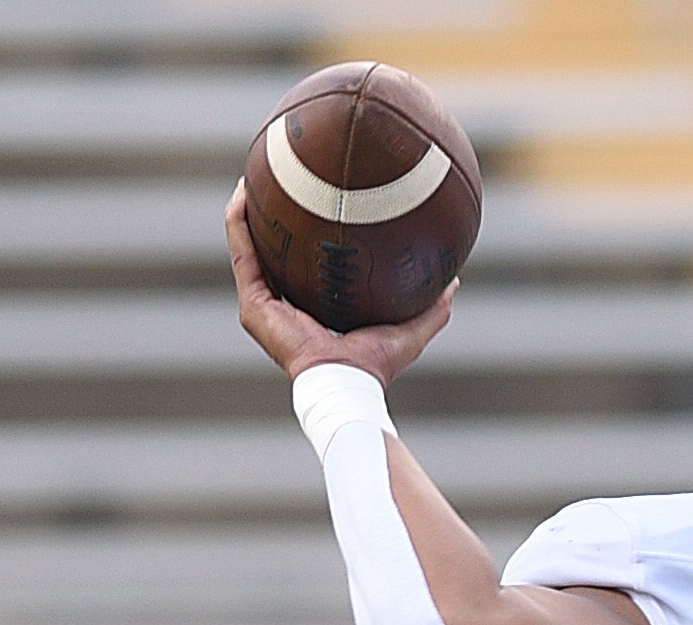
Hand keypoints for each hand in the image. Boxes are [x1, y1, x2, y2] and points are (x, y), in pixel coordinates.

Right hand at [225, 179, 455, 385]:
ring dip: (246, 212)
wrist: (347, 382)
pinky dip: (238, 224)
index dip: (306, 239)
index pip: (305, 268)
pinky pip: (242, 254)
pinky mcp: (253, 304)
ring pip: (249, 247)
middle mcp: (282, 307)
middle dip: (272, 218)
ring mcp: (263, 306)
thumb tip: (454, 281)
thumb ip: (433, 307)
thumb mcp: (410, 329)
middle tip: (280, 181)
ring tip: (251, 175)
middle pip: (272, 254)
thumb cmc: (376, 365)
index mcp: (312, 312)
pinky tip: (242, 195)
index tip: (315, 205)